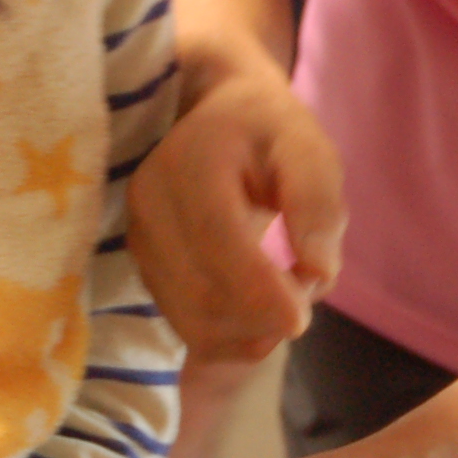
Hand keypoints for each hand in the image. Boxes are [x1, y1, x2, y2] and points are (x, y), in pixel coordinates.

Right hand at [128, 66, 345, 363]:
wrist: (216, 118)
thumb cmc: (268, 132)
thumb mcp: (306, 146)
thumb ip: (317, 202)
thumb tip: (317, 272)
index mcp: (187, 164)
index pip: (216, 244)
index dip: (261, 293)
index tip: (304, 315)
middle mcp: (149, 205)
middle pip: (203, 296)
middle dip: (264, 316)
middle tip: (306, 289)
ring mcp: (139, 242)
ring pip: (195, 323)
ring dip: (251, 332)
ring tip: (286, 292)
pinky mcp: (146, 271)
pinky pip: (189, 330)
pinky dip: (233, 338)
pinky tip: (261, 311)